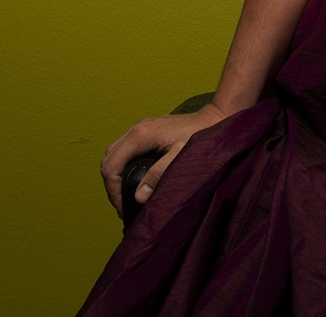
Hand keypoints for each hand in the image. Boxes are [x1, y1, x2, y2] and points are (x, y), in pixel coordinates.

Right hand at [100, 103, 228, 212]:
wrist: (217, 118)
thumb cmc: (202, 136)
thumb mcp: (181, 157)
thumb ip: (159, 175)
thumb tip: (138, 195)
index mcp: (141, 135)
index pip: (111, 166)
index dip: (113, 190)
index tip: (124, 207)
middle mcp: (137, 129)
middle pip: (109, 159)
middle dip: (112, 185)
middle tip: (123, 205)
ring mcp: (141, 127)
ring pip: (115, 152)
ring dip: (116, 174)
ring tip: (127, 195)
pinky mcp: (148, 130)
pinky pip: (126, 148)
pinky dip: (124, 165)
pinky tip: (135, 178)